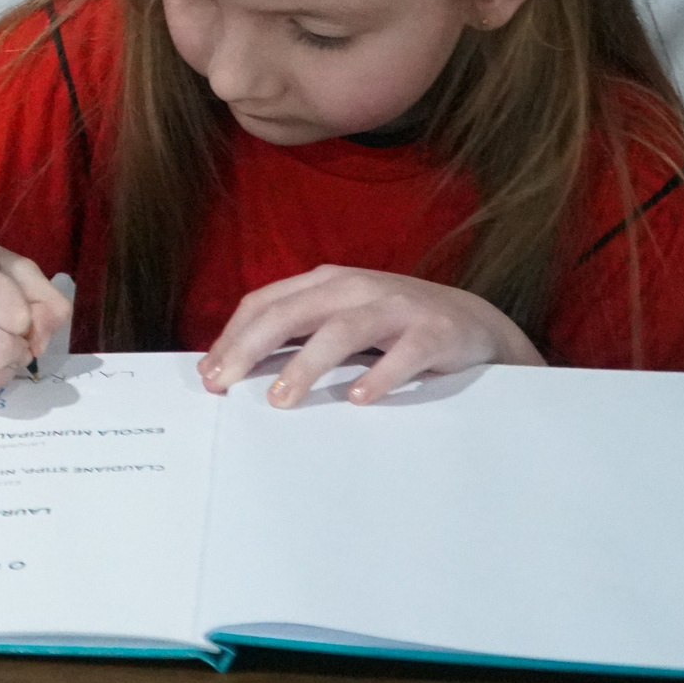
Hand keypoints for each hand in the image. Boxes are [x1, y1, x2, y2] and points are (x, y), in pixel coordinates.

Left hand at [198, 265, 544, 407]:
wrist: (475, 325)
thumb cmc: (393, 326)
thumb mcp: (341, 319)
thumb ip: (297, 334)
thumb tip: (236, 368)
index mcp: (325, 283)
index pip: (265, 303)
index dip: (233, 336)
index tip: (208, 373)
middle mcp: (355, 288)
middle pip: (291, 313)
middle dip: (251, 348)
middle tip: (225, 384)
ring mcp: (396, 307)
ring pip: (341, 331)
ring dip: (306, 365)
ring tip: (280, 398)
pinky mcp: (435, 332)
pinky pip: (404, 354)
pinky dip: (379, 375)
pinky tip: (358, 399)